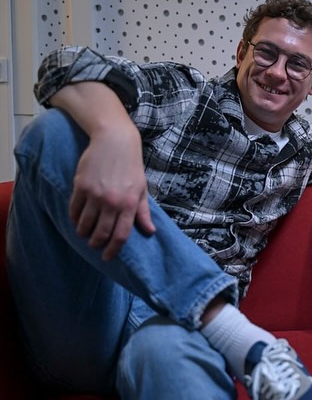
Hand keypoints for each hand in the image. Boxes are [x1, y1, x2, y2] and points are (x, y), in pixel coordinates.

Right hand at [69, 124, 154, 260]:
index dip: (113, 250)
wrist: (115, 142)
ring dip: (83, 233)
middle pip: (101, 233)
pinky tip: (77, 220)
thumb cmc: (131, 167)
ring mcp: (95, 195)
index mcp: (129, 204)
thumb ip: (143, 212)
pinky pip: (74, 210)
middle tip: (94, 246)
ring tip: (85, 234)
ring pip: (84, 224)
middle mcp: (112, 202)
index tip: (107, 256)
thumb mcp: (141, 189)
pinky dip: (74, 219)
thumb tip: (150, 232)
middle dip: (96, 244)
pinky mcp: (80, 187)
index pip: (120, 235)